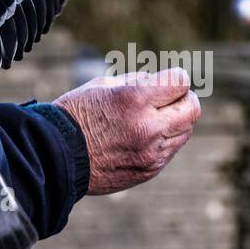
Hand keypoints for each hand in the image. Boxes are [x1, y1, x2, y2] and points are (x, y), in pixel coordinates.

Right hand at [53, 68, 201, 195]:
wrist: (56, 157)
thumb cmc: (77, 114)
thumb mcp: (105, 85)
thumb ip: (140, 83)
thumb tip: (164, 83)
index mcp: (135, 99)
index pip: (181, 82)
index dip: (174, 78)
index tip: (163, 81)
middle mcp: (148, 127)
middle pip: (193, 108)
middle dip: (183, 99)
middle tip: (168, 98)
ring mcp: (151, 153)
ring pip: (186, 131)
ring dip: (175, 121)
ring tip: (152, 119)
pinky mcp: (149, 170)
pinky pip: (171, 150)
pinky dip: (164, 140)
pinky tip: (142, 137)